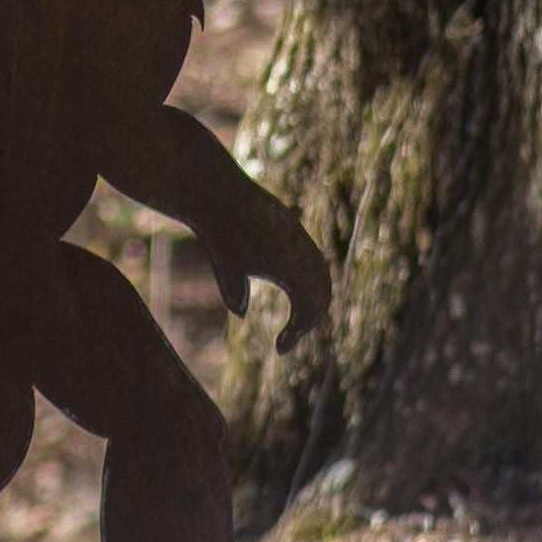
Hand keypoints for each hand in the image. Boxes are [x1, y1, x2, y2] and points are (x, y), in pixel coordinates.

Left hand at [206, 195, 332, 353]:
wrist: (219, 191)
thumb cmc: (219, 231)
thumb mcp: (224, 263)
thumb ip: (233, 290)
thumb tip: (241, 312)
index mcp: (288, 261)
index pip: (308, 306)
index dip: (298, 331)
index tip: (280, 349)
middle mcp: (300, 249)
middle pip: (322, 293)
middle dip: (309, 318)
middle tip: (289, 337)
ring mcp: (299, 237)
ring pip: (321, 275)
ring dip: (313, 299)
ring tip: (295, 320)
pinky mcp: (293, 229)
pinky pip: (313, 259)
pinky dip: (311, 280)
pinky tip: (293, 291)